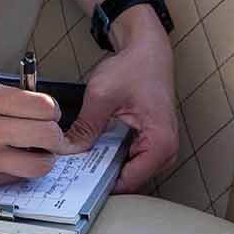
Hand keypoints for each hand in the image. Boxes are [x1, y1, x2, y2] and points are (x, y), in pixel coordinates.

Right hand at [0, 72, 68, 187]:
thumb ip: (4, 92)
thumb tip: (33, 103)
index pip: (45, 107)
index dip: (51, 110)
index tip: (46, 113)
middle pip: (49, 136)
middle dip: (54, 135)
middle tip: (47, 134)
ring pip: (40, 165)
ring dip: (44, 158)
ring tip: (35, 152)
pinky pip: (17, 177)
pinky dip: (20, 169)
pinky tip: (9, 159)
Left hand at [65, 9, 179, 192]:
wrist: (147, 49)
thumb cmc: (134, 67)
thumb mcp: (101, 96)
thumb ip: (84, 127)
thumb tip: (67, 150)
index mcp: (160, 144)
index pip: (128, 182)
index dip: (98, 184)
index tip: (74, 184)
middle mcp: (165, 151)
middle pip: (128, 179)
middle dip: (98, 176)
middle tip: (69, 173)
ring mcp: (159, 148)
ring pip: (126, 170)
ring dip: (102, 166)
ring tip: (77, 161)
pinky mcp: (150, 142)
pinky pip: (128, 158)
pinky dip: (108, 156)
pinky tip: (89, 150)